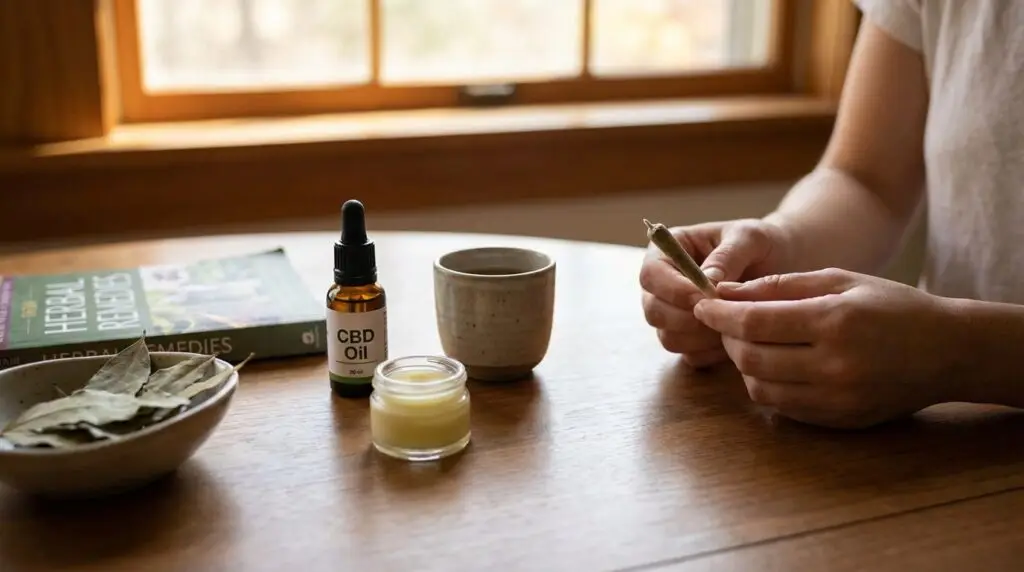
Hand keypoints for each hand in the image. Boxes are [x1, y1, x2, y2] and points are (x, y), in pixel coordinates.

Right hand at [639, 219, 792, 367]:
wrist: (782, 264)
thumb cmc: (761, 244)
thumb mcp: (749, 238)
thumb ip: (726, 256)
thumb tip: (705, 280)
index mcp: (667, 252)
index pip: (651, 275)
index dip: (673, 289)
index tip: (707, 296)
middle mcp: (663, 286)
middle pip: (653, 311)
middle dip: (686, 319)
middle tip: (723, 315)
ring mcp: (673, 315)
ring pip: (669, 338)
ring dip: (701, 338)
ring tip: (734, 324)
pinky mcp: (690, 339)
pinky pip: (690, 355)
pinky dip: (712, 352)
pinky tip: (736, 336)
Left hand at [693, 268, 959, 428]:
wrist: (948, 352)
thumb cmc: (892, 307)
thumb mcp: (839, 281)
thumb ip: (780, 286)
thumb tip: (726, 293)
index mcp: (834, 321)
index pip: (755, 322)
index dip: (720, 314)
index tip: (702, 305)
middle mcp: (834, 364)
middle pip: (751, 357)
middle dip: (728, 338)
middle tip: (725, 322)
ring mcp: (837, 398)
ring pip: (760, 387)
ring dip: (744, 365)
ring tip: (750, 343)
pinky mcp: (839, 421)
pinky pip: (783, 407)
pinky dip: (766, 386)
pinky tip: (773, 366)